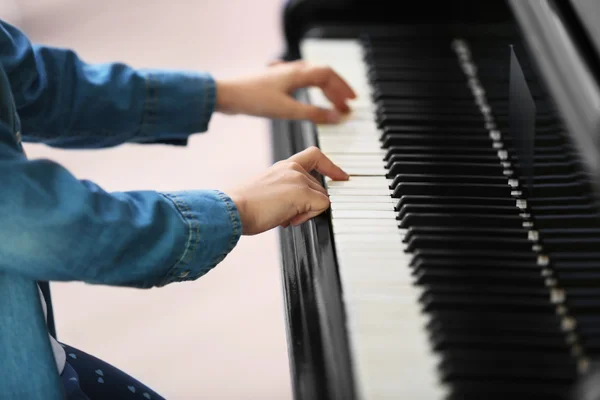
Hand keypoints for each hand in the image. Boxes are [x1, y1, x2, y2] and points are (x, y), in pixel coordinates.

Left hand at [215, 60, 355, 123]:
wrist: (226, 96)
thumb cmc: (252, 99)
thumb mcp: (287, 110)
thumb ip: (313, 114)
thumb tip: (336, 117)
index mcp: (298, 73)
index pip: (329, 75)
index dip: (343, 87)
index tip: (352, 101)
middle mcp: (292, 70)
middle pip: (322, 75)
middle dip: (336, 90)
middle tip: (346, 106)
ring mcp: (283, 75)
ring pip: (311, 77)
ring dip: (325, 90)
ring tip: (333, 104)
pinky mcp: (275, 82)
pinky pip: (300, 82)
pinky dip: (311, 90)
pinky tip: (309, 98)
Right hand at [225, 146, 347, 234]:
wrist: (231, 209)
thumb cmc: (241, 206)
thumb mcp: (267, 193)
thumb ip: (284, 193)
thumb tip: (296, 210)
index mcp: (282, 166)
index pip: (314, 155)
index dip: (331, 166)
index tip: (341, 176)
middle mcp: (292, 168)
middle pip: (319, 187)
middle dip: (308, 205)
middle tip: (285, 215)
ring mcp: (298, 178)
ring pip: (321, 197)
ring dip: (306, 212)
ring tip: (282, 216)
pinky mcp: (302, 191)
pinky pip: (322, 207)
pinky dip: (308, 217)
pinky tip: (288, 219)